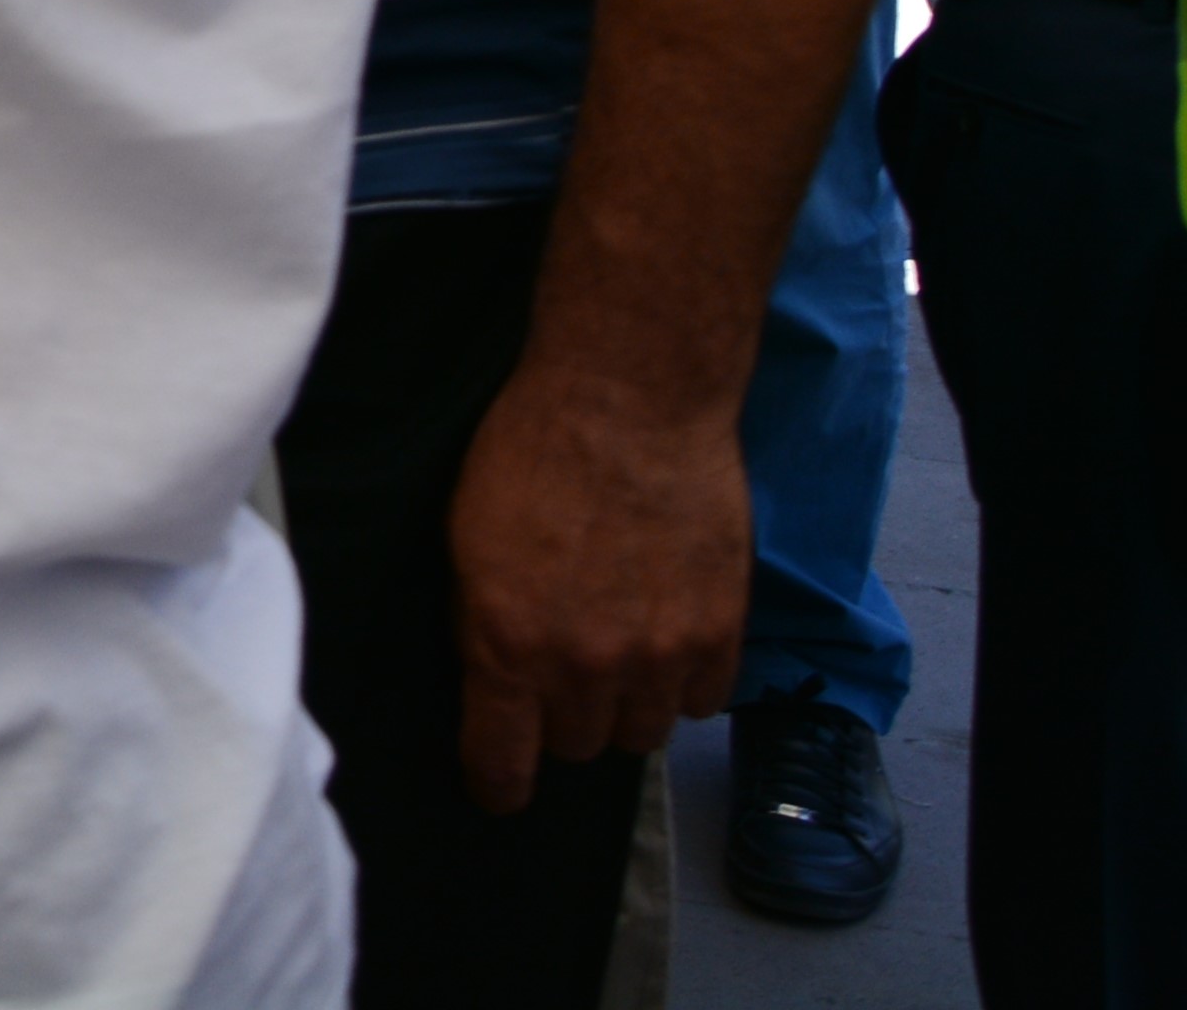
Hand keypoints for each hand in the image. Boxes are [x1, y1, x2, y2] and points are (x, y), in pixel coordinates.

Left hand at [445, 354, 749, 803]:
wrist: (627, 399)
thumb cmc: (532, 450)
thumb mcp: (466, 539)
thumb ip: (480, 624)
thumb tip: (492, 682)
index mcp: (507, 642)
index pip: (502, 762)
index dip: (497, 784)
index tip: (499, 787)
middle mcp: (585, 663)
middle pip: (577, 747)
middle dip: (562, 716)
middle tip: (561, 664)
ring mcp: (659, 653)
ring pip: (642, 732)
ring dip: (626, 702)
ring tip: (616, 644)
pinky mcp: (720, 632)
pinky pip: (703, 701)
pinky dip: (685, 680)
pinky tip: (666, 632)